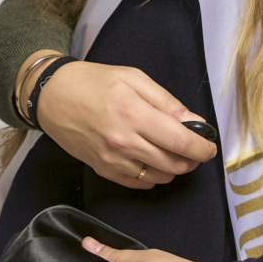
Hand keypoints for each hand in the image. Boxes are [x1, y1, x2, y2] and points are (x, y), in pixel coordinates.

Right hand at [32, 60, 216, 188]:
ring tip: (172, 152)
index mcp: (133, 114)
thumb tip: (193, 122)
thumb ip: (166, 102)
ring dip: (173, 168)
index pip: (180, 141)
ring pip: (159, 177)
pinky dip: (154, 175)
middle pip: (174, 164)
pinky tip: (152, 159)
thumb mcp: (133, 78)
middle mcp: (124, 142)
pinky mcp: (104, 170)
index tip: (210, 147)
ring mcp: (113, 160)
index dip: (202, 148)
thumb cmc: (92, 82)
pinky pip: (140, 183)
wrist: (53, 97)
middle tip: (194, 148)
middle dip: (191, 159)